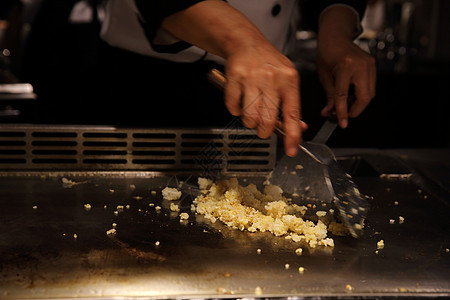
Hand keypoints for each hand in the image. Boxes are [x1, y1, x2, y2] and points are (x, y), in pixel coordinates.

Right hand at [161, 0, 305, 155]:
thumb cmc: (268, 63)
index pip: (293, 114)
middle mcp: (272, 78)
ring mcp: (252, 77)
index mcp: (289, 80)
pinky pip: (232, 107)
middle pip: (268, 120)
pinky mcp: (234, 77)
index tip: (291, 150)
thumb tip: (299, 128)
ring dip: (249, 122)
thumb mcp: (287, 80)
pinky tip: (239, 101)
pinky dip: (234, 110)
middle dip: (264, 131)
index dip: (292, 135)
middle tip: (263, 129)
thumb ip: (292, 105)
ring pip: (250, 117)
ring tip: (251, 112)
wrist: (246, 42)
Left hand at [317, 6, 376, 127]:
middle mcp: (360, 65)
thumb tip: (329, 113)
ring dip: (358, 103)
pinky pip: (370, 86)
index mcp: (345, 66)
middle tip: (343, 115)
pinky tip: (351, 95)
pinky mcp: (373, 65)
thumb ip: (328, 96)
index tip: (341, 123)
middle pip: (364, 97)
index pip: (343, 96)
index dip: (342, 112)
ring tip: (345, 104)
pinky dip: (361, 94)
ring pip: (370, 94)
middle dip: (354, 110)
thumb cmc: (327, 53)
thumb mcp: (324, 76)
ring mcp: (369, 65)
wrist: (336, 37)